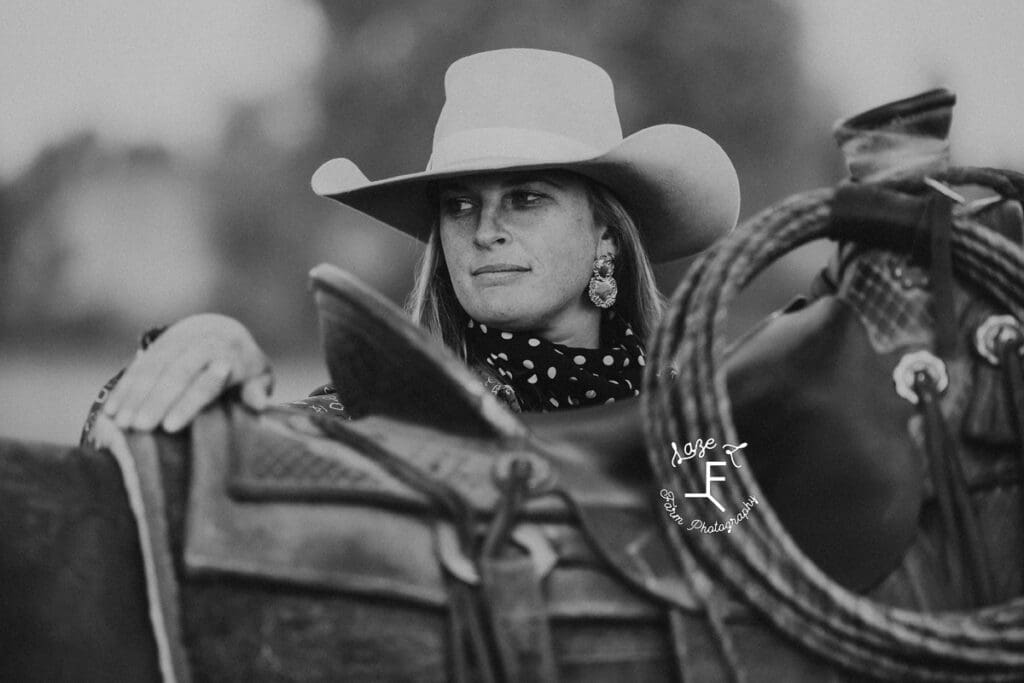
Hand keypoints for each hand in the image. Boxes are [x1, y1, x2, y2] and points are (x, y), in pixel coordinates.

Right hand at [102, 314, 272, 432]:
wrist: (223, 330)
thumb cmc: (245, 367)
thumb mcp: (259, 376)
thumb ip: (257, 391)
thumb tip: (260, 405)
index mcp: (230, 356)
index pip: (206, 382)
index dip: (187, 404)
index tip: (170, 427)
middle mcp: (202, 345)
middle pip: (176, 374)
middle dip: (156, 401)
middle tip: (140, 428)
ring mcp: (178, 342)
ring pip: (153, 368)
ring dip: (135, 395)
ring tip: (122, 422)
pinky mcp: (160, 345)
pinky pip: (139, 365)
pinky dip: (125, 387)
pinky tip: (112, 409)